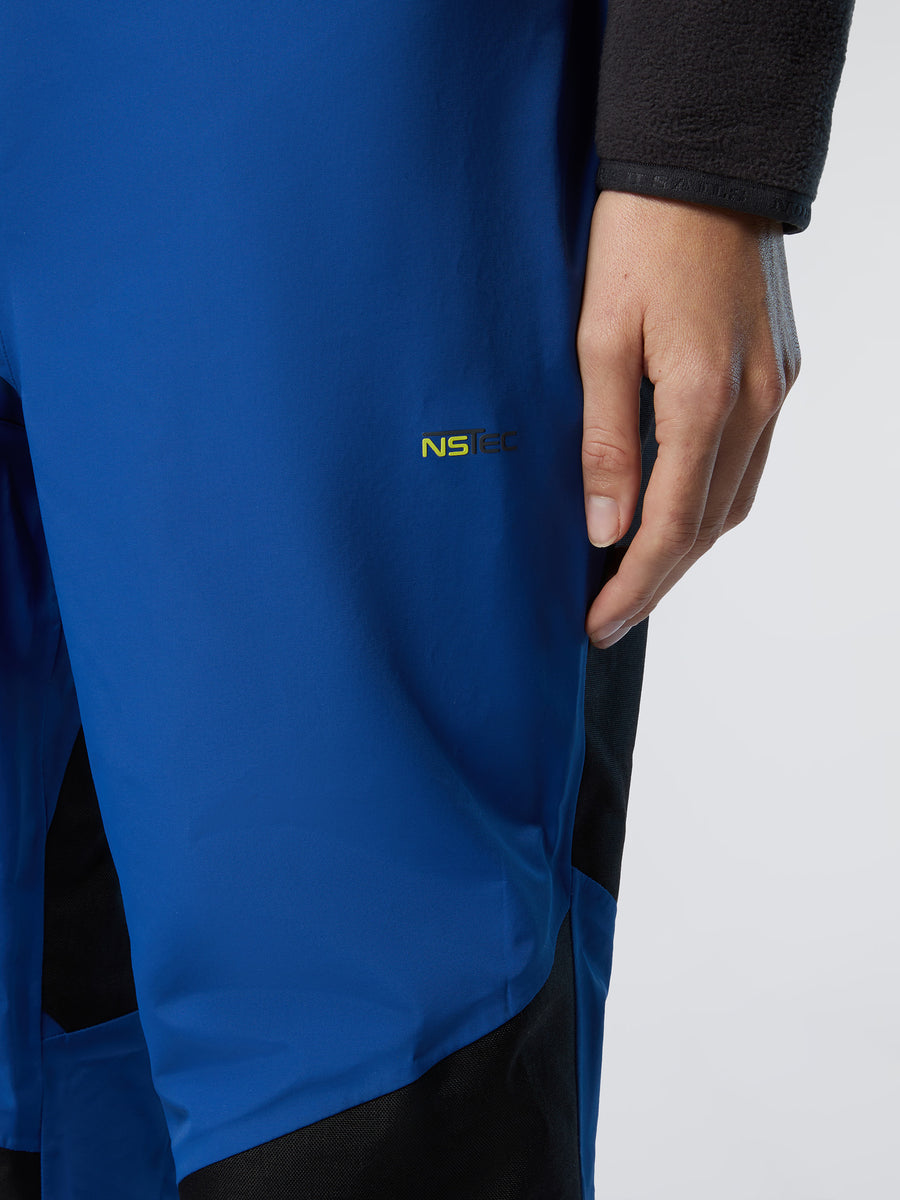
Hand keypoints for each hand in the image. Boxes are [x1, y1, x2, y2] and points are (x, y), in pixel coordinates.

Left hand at [576, 190, 800, 648]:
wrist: (703, 169)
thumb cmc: (638, 242)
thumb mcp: (598, 338)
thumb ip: (606, 440)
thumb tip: (607, 529)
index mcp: (703, 398)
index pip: (669, 526)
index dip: (632, 585)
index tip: (597, 624)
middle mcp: (754, 405)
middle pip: (708, 528)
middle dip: (658, 582)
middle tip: (611, 620)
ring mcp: (775, 391)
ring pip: (734, 503)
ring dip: (687, 551)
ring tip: (637, 582)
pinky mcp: (778, 375)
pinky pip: (748, 465)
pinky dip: (711, 505)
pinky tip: (677, 519)